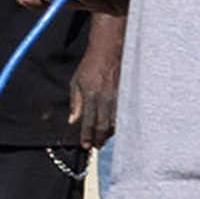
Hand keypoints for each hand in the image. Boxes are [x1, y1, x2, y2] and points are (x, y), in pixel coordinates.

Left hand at [69, 8, 127, 154]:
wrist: (109, 51)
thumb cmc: (90, 66)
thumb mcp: (76, 82)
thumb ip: (75, 102)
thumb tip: (72, 121)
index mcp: (91, 95)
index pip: (88, 121)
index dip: (87, 136)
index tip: (85, 146)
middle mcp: (105, 98)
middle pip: (103, 126)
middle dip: (99, 139)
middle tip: (95, 147)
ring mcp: (118, 97)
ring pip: (115, 123)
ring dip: (109, 134)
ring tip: (103, 141)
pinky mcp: (126, 95)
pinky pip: (122, 115)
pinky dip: (117, 125)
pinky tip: (113, 129)